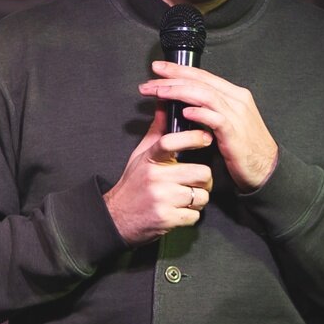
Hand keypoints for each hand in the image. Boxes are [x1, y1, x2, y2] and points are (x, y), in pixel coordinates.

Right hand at [103, 102, 213, 245]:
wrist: (116, 218)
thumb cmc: (133, 184)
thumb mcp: (141, 155)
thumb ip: (156, 131)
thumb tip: (164, 104)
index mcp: (150, 159)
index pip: (171, 142)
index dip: (192, 137)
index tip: (206, 137)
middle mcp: (156, 177)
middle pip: (200, 173)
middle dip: (204, 180)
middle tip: (196, 182)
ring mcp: (161, 199)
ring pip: (201, 196)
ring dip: (198, 200)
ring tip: (185, 198)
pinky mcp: (166, 219)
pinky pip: (195, 215)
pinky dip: (191, 216)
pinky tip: (178, 212)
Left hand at [139, 61, 278, 191]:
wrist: (266, 168)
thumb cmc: (244, 147)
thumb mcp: (226, 123)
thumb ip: (208, 111)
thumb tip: (182, 105)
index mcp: (233, 95)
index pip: (202, 76)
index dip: (179, 70)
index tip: (157, 69)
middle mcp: (236, 99)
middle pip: (200, 82)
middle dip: (172, 78)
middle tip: (149, 80)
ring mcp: (237, 114)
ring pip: (205, 95)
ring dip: (179, 92)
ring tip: (159, 92)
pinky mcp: (235, 132)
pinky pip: (215, 118)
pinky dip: (199, 113)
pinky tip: (184, 111)